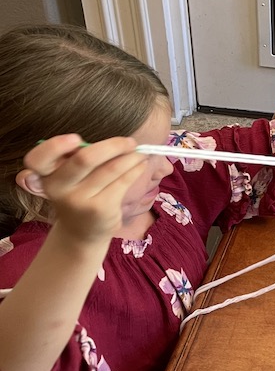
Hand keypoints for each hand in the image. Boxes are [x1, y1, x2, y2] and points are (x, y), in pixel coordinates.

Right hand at [20, 135, 146, 243]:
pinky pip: (123, 181)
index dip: (55, 146)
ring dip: (131, 157)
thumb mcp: (69, 178)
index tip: (77, 139)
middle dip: (113, 146)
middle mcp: (58, 188)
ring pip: (111, 169)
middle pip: (84, 159)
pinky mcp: (100, 209)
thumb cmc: (79, 194)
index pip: (37, 159)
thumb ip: (79, 159)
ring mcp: (80, 200)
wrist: (81, 231)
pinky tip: (141, 165)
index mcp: (46, 175)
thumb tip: (116, 142)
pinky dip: (135, 169)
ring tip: (141, 153)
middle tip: (130, 142)